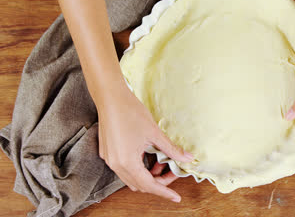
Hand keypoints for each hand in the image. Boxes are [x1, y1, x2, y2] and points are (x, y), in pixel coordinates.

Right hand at [97, 80, 192, 201]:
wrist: (110, 97)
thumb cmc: (131, 112)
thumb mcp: (154, 133)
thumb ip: (171, 149)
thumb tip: (187, 159)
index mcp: (127, 162)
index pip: (148, 185)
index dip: (164, 192)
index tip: (176, 197)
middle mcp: (116, 164)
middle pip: (139, 184)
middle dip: (158, 182)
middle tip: (173, 172)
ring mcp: (109, 159)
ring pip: (131, 178)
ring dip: (147, 176)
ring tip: (162, 164)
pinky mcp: (107, 152)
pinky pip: (124, 168)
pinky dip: (138, 168)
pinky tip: (148, 157)